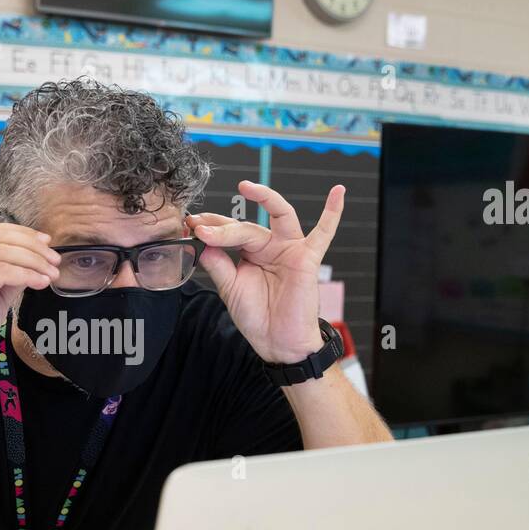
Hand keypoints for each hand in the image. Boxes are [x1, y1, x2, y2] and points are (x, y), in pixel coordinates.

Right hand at [0, 222, 61, 387]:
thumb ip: (6, 278)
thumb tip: (32, 263)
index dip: (20, 233)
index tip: (44, 243)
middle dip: (32, 246)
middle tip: (54, 259)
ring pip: (2, 252)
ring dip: (33, 261)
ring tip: (51, 273)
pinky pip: (2, 272)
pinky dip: (26, 275)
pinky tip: (40, 283)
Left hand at [188, 181, 343, 364]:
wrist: (277, 343)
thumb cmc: (257, 317)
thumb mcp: (229, 288)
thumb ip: (217, 264)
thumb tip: (202, 242)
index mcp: (250, 252)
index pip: (230, 231)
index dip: (210, 227)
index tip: (190, 225)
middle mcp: (270, 246)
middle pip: (246, 226)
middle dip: (223, 227)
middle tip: (201, 228)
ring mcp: (289, 249)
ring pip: (278, 215)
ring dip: (265, 197)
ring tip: (246, 187)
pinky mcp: (307, 258)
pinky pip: (324, 233)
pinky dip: (332, 212)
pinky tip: (338, 192)